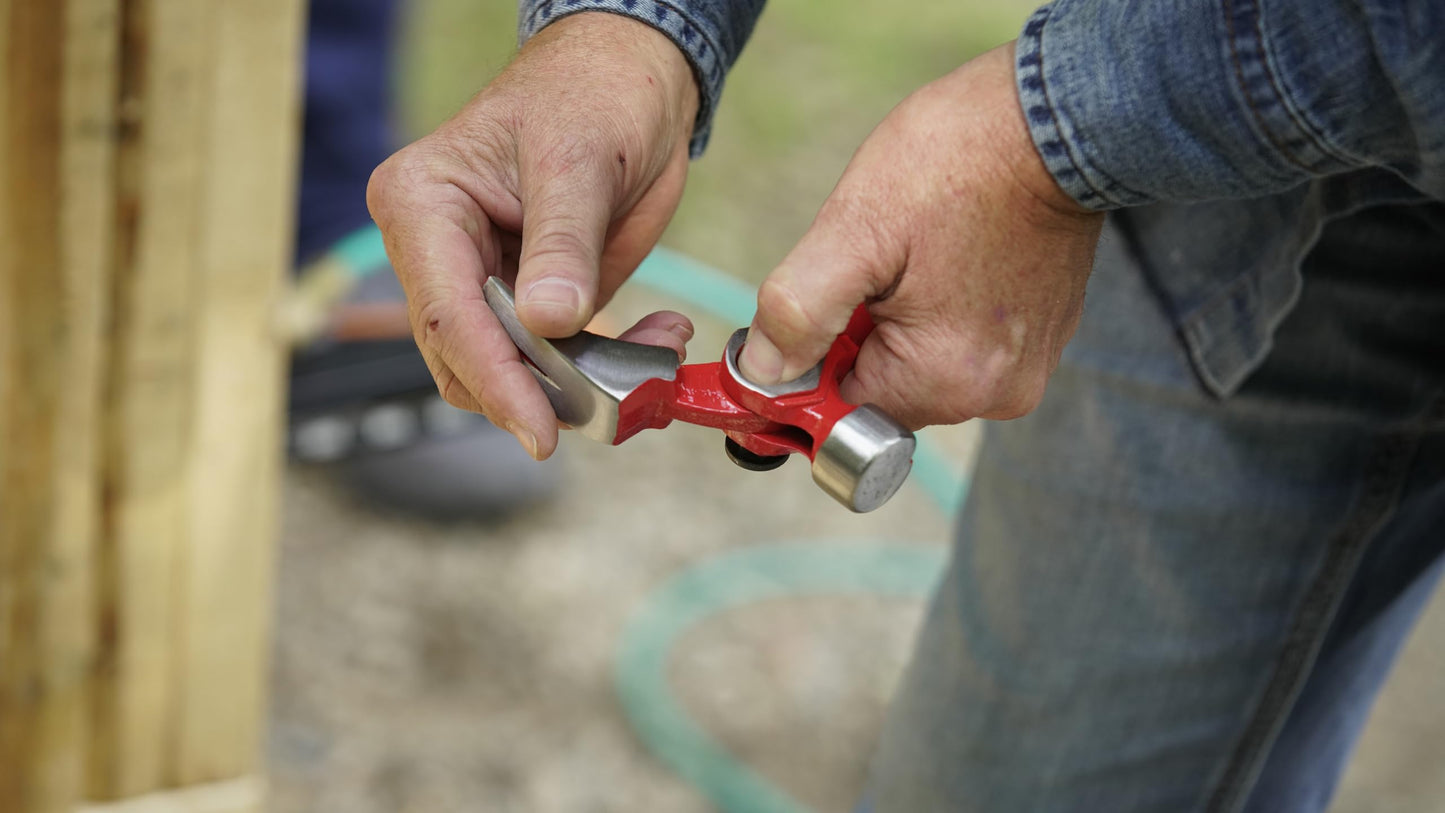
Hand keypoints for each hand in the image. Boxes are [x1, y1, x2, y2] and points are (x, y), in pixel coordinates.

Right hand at [367, 13, 698, 458]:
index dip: (496, 380)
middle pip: (469, 358)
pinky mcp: (531, 300)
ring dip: (583, 382)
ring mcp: (484, 280)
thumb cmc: (594, 91)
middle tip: (623, 398)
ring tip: (655, 347)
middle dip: (542, 390)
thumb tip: (547, 322)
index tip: (541, 431)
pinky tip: (656, 336)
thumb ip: (562, 243)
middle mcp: (438, 251)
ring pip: (511, 370)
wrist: (636, 77)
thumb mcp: (579, 159)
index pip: (447, 315)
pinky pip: (555, 359)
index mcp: (422, 204)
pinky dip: (606, 365)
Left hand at [737, 42, 1104, 428]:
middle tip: (878, 258)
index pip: (841, 410)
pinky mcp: (1039, 338)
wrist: (1061, 114)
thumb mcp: (857, 228)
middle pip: (882, 389)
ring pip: (919, 365)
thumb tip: (761, 375)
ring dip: (899, 318)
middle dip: (861, 333)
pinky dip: (941, 308)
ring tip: (921, 248)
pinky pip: (962, 343)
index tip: (826, 298)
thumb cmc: (958, 160)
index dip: (814, 362)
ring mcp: (1024, 368)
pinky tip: (949, 253)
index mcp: (947, 380)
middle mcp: (994, 394)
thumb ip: (799, 312)